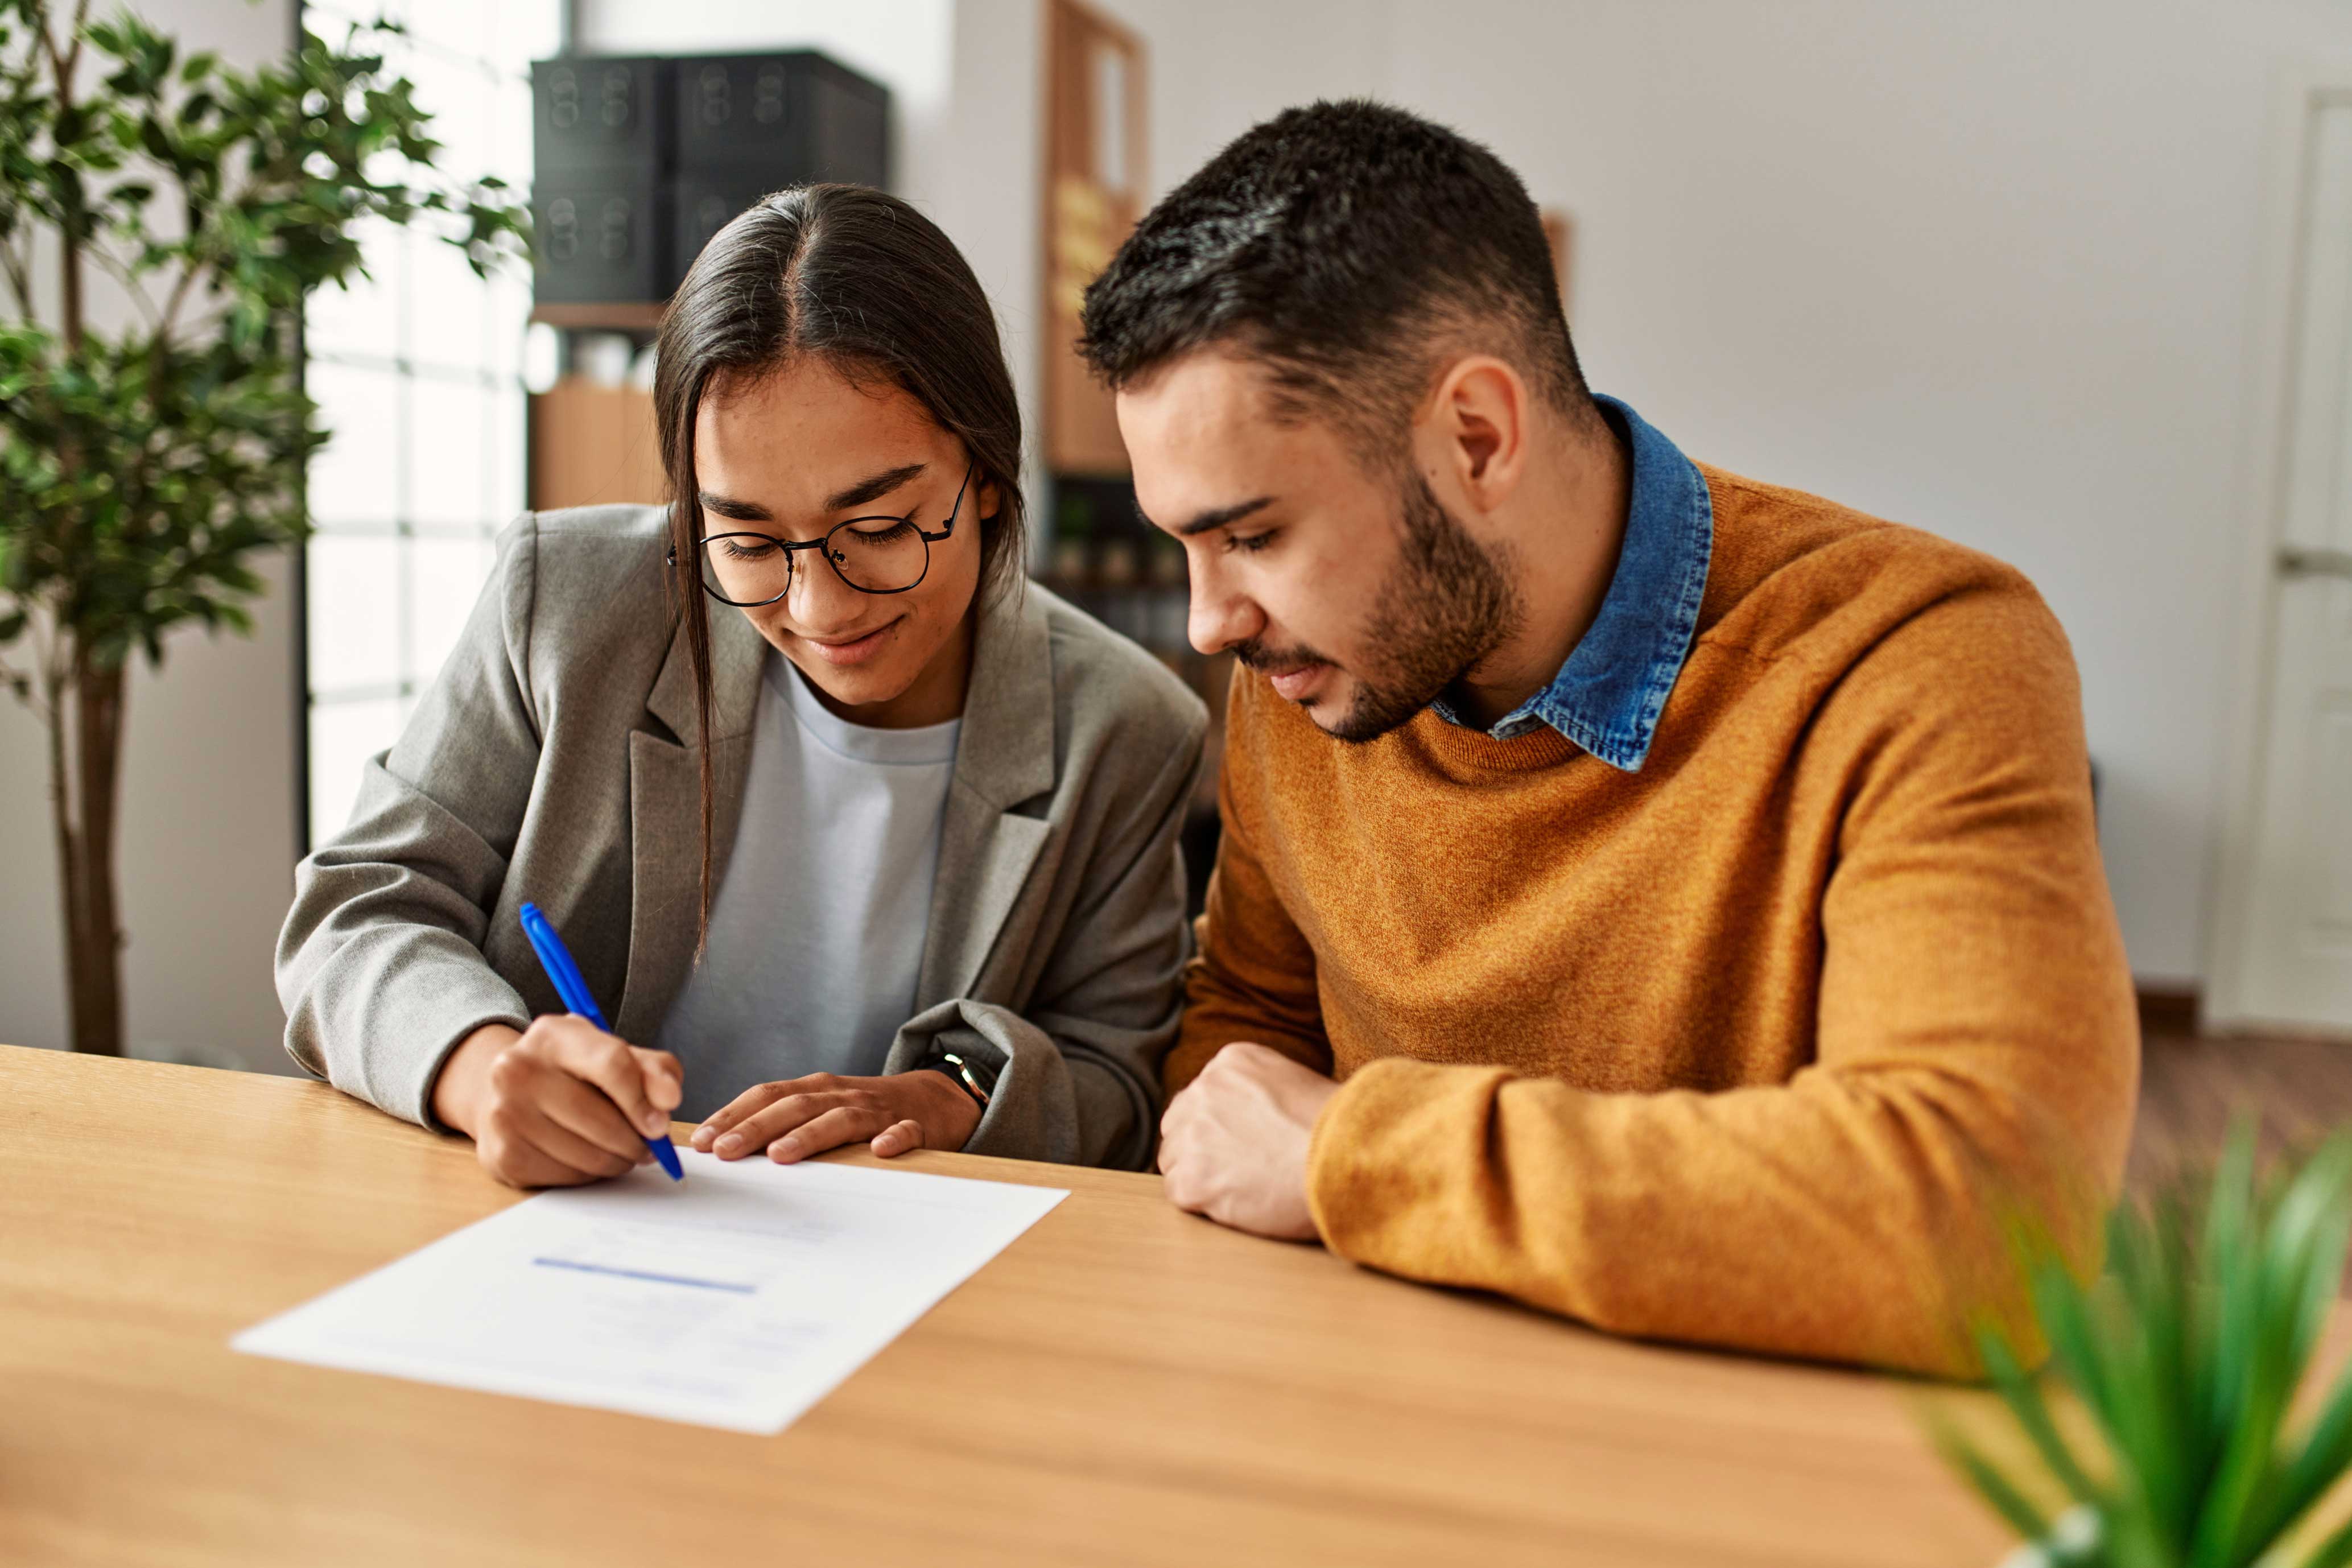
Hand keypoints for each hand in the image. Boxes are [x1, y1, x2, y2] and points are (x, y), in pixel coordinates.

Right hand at [430, 1017, 683, 1188]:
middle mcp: (518, 1069)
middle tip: (648, 1147)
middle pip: (602, 1119)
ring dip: (618, 1161)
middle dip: (636, 1141)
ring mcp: (504, 1113)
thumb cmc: (573, 1074)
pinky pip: (568, 1177)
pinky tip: (587, 1158)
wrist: (506, 1095)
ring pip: (588, 1155)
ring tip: (620, 1151)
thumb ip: (654, 1071)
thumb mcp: (616, 1056)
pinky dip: (590, 1175)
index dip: (644, 1100)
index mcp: (554, 1035)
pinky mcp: (502, 1154)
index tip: (661, 1125)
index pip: (612, 1064)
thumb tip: (668, 1100)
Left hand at [690, 1069, 981, 1163]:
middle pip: (796, 1106)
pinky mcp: (915, 1127)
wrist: (937, 1098)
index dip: (734, 1114)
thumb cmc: (866, 1111)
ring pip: (842, 1118)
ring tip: (781, 1155)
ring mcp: (879, 1110)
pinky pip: (907, 1132)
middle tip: (725, 1151)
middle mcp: (843, 1095)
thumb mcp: (823, 1108)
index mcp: (817, 1089)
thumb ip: (783, 1122)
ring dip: (810, 1134)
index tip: (703, 1141)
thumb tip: (724, 1149)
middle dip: (757, 1127)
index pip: (768, 1095)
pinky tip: (882, 1151)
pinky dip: (895, 1138)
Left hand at [1158, 1041, 1339, 1240]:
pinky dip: (1203, 1204)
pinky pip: (1178, 1193)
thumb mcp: (1296, 1084)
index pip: (1202, 1096)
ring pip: (1174, 1159)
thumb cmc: (1339, 1130)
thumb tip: (1246, 1119)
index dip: (1220, 1126)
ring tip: (1244, 1188)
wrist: (1348, 1159)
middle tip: (1237, 1170)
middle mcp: (1205, 1090)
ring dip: (1200, 1177)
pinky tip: (1239, 1203)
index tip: (1244, 1144)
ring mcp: (1194, 1133)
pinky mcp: (1193, 1178)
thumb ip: (1259, 1093)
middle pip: (1179, 1124)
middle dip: (1200, 1148)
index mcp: (1231, 1062)